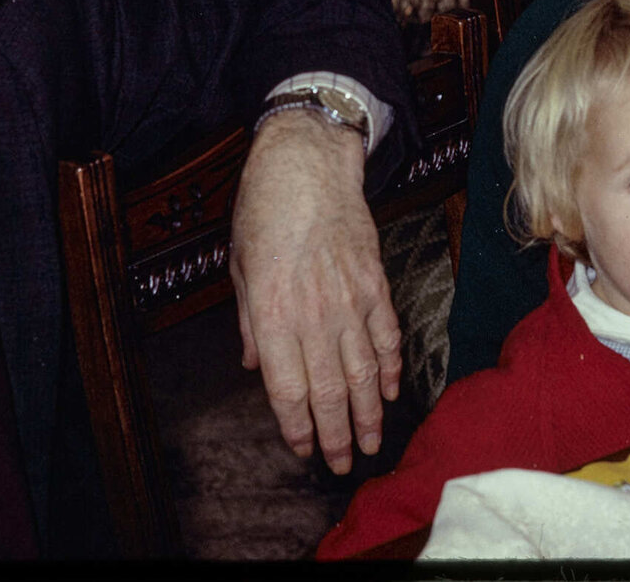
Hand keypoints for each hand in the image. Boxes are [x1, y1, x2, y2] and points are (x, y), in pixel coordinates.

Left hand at [229, 109, 399, 474]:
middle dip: (335, 435)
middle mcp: (314, 315)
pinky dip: (391, 368)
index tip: (302, 448)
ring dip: (368, 414)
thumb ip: (249, 321)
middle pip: (330, 391)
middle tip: (341, 464)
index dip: (296, 426)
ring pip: (364, 373)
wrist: (308, 164)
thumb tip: (254, 362)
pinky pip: (387, 336)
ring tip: (369, 443)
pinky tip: (391, 392)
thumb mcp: (239, 266)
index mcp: (273, 314)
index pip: (286, 388)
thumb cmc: (264, 210)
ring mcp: (350, 301)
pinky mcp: (376, 284)